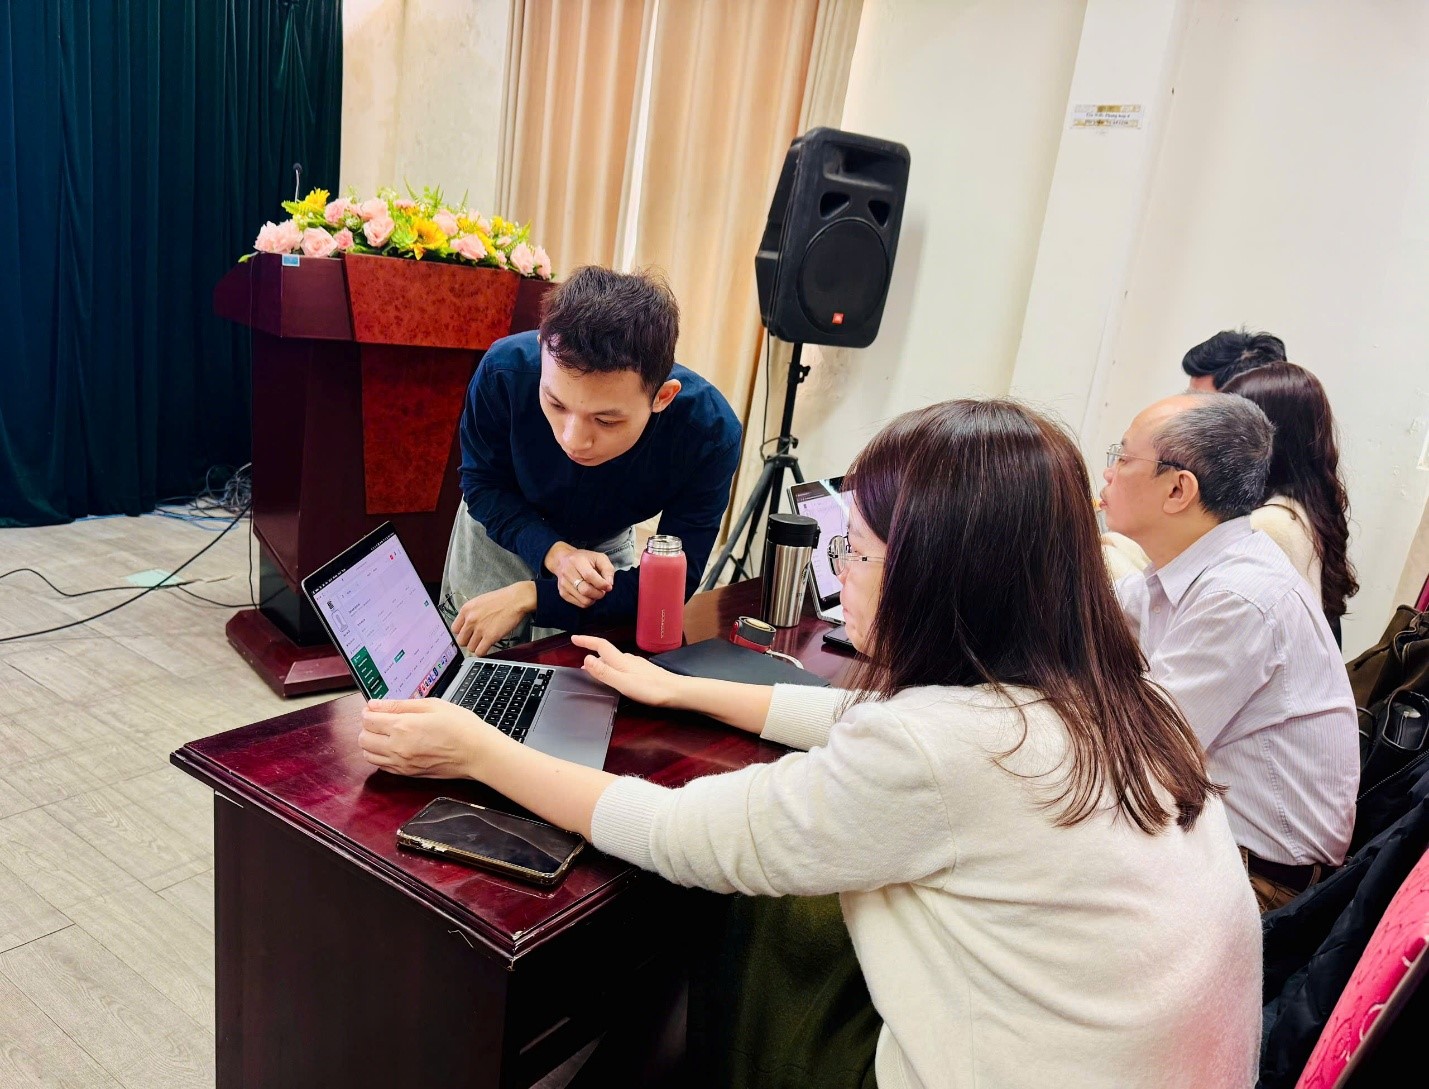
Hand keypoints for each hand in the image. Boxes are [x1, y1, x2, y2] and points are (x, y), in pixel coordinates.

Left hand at [359, 698, 506, 778]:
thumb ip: (400, 705)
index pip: (368, 719)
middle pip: (363, 738)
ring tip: (386, 734)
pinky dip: (380, 756)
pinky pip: (381, 766)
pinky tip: (394, 747)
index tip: (376, 708)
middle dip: (368, 727)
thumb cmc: (460, 726)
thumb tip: (375, 705)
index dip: (369, 711)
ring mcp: (401, 763)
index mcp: (402, 726)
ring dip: (372, 742)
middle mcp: (397, 747)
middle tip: (381, 720)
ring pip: (368, 755)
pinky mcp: (407, 774)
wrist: (477, 753)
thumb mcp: (432, 705)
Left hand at [451, 582, 535, 655]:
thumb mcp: (480, 601)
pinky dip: (483, 652)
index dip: (462, 633)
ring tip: (484, 643)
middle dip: (468, 641)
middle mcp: (470, 619)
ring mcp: (480, 629)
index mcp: (466, 609)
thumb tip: (468, 624)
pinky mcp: (490, 636)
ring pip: (470, 648)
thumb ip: (471, 613)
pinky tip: (487, 647)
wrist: (516, 599)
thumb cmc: (502, 599)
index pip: (455, 629)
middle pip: (461, 640)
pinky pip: (480, 652)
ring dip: (477, 647)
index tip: (467, 635)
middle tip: (476, 640)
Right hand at [545, 542, 614, 607]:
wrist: (563, 560)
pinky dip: (588, 601)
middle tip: (603, 591)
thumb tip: (609, 584)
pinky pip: (580, 604)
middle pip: (585, 590)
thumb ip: (608, 569)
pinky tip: (588, 594)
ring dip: (594, 599)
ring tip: (596, 592)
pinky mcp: (563, 593)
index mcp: (577, 561)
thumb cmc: (584, 559)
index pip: (589, 576)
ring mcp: (564, 584)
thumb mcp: (599, 558)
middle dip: (599, 594)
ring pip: (583, 600)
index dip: (601, 584)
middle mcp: (567, 572)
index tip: (609, 587)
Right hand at [571, 635, 687, 707]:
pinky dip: (614, 668)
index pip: (601, 646)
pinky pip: (623, 666)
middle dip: (592, 654)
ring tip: (595, 671)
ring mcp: (637, 664)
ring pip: (615, 660)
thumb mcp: (623, 682)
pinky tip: (616, 677)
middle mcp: (629, 659)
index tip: (574, 638)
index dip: (586, 641)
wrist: (677, 692)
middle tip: (581, 663)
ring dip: (603, 663)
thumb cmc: (650, 689)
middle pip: (607, 653)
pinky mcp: (643, 671)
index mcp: (621, 661)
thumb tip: (586, 658)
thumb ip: (604, 671)